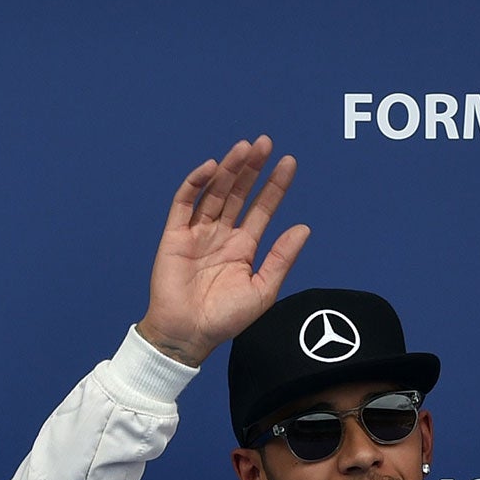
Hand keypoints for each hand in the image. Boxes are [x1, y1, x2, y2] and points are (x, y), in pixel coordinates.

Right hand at [136, 136, 308, 366]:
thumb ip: (281, 258)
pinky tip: (212, 168)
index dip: (275, 186)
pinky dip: (196, 183)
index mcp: (243, 247)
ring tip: (244, 148)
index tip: (289, 162)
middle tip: (266, 143)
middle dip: (252, 168)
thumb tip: (304, 227)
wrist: (189, 335)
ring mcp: (198, 233)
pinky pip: (185, 203)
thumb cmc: (225, 320)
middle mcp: (222, 235)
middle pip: (239, 193)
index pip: (262, 208)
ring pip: (215, 192)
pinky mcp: (175, 235)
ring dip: (229, 169)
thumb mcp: (262, 290)